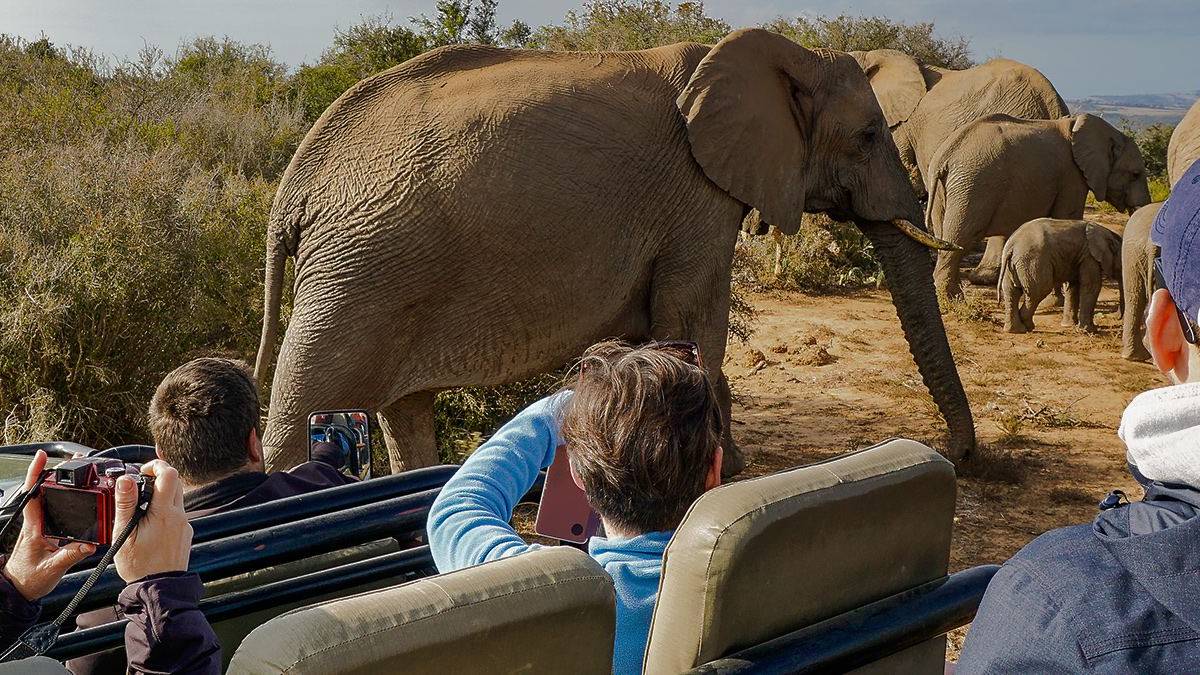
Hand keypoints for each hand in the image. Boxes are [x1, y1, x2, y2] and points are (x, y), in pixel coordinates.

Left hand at [1, 451, 95, 600]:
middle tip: (69, 460)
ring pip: (45, 498)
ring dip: (55, 483)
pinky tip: (70, 495)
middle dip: (51, 472)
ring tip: (70, 471)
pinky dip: (58, 497)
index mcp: (34, 528)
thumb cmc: (28, 580)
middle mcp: (34, 523)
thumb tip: (89, 544)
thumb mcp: (52, 569)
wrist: (17, 589)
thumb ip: (71, 555)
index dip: (36, 474)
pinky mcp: (42, 530)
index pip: (32, 495)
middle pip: (40, 490)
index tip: (42, 458)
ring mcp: (37, 526)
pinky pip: (49, 508)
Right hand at [113, 460, 191, 582]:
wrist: (159, 587)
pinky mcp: (185, 532)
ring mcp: (184, 524)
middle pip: (175, 482)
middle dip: (158, 478)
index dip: (156, 466)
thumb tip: (125, 480)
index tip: (143, 471)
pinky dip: (164, 511)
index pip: (169, 475)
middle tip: (139, 487)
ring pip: (176, 498)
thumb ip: (125, 505)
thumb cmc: (140, 565)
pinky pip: (177, 513)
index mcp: (164, 513)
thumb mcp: (124, 534)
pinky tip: (149, 523)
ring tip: (141, 509)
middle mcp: (179, 516)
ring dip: (160, 496)